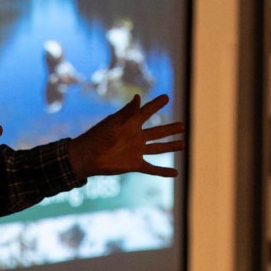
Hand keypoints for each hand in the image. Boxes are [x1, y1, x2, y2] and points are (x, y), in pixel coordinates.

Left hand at [67, 94, 184, 179]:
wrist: (86, 156)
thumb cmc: (98, 136)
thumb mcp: (114, 122)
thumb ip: (127, 112)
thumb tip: (137, 97)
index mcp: (130, 124)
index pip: (147, 112)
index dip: (156, 105)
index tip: (166, 97)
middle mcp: (136, 137)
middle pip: (157, 132)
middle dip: (170, 129)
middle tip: (183, 125)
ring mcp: (136, 151)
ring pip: (158, 148)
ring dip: (170, 146)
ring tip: (183, 144)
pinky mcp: (134, 164)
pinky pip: (152, 168)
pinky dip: (163, 171)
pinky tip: (175, 173)